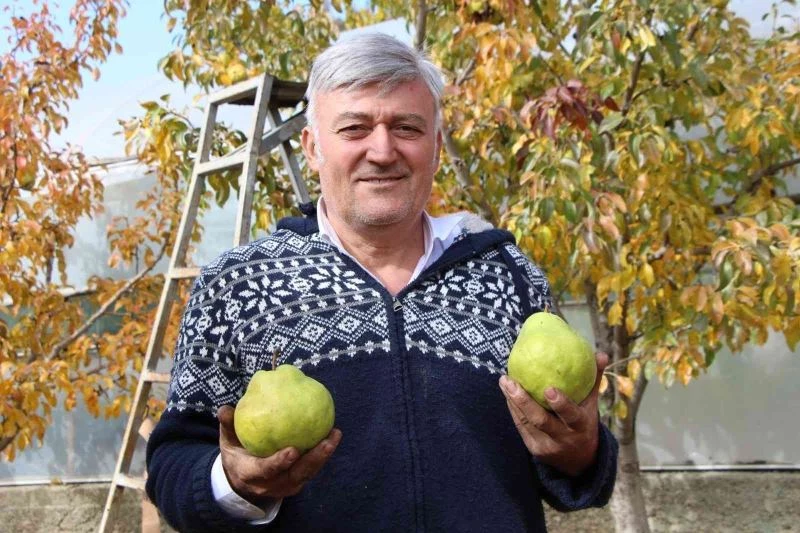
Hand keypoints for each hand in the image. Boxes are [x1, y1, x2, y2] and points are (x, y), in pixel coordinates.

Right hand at [217, 405, 341, 503]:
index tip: (293, 450)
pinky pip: (311, 469)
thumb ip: (227, 426)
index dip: (279, 462)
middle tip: (327, 441)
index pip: (266, 470)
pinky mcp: (296, 483)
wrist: (241, 481)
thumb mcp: (227, 442)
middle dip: (313, 460)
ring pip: (307, 473)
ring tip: (335, 434)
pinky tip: (332, 435)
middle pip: (295, 475)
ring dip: (323, 456)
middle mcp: (270, 485)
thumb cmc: (236, 455)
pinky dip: (322, 455)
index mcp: (250, 474)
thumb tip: (225, 408)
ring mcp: (285, 486)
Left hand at [499, 352, 607, 476]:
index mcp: (580, 426)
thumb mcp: (592, 405)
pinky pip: (520, 426)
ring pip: (526, 422)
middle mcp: (563, 438)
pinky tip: (506, 392)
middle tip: (510, 381)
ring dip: (512, 401)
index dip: (560, 403)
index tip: (548, 388)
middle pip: (541, 420)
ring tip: (504, 381)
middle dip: (524, 401)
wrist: (579, 461)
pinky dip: (513, 409)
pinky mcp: (534, 449)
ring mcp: (546, 446)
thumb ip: (594, 380)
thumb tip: (601, 354)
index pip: (571, 415)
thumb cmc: (584, 423)